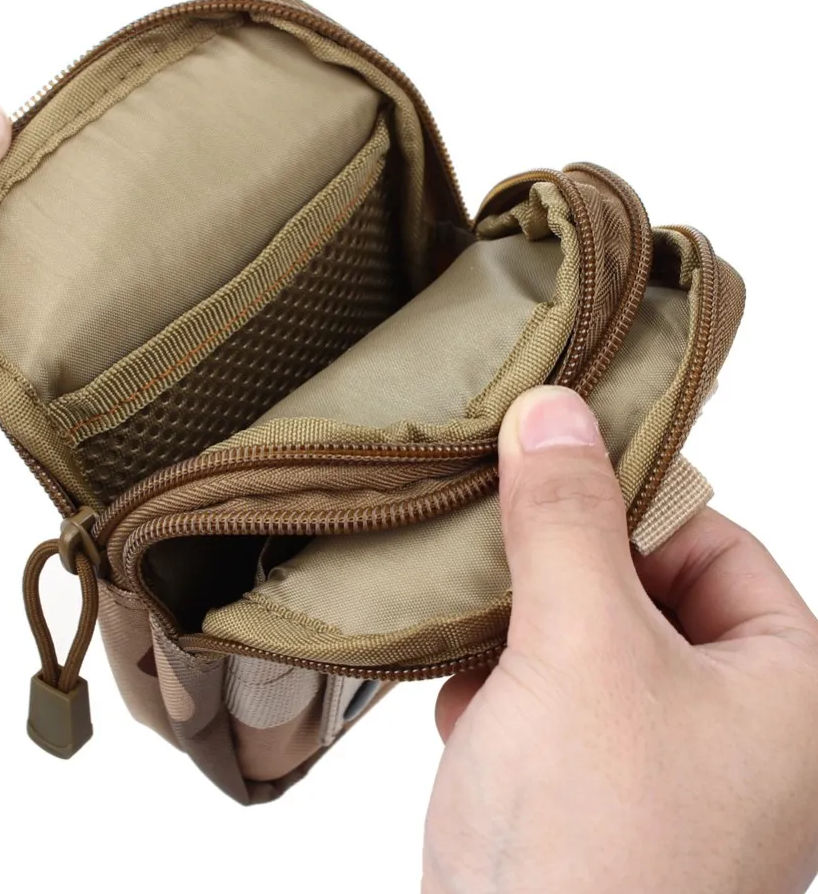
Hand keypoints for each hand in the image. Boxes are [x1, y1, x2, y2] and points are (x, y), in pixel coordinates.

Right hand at [424, 386, 817, 893]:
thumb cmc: (590, 845)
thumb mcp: (579, 647)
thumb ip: (567, 520)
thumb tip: (557, 407)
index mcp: (791, 693)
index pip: (716, 543)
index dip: (631, 506)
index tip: (549, 479)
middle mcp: (744, 735)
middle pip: (643, 591)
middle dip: (558, 579)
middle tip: (497, 559)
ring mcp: (668, 774)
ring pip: (587, 647)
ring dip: (522, 633)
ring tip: (475, 643)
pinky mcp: (598, 804)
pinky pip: (556, 708)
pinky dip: (509, 692)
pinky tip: (468, 709)